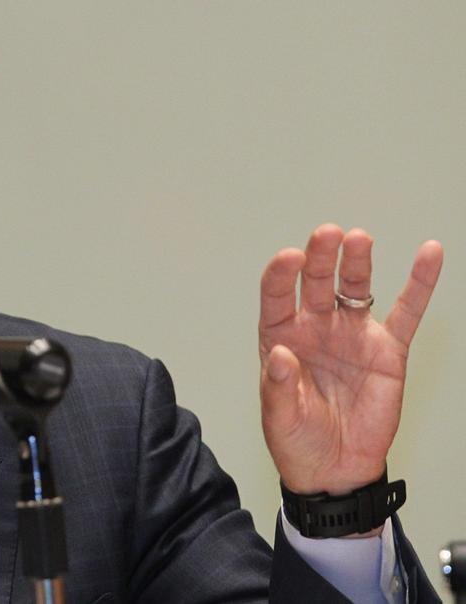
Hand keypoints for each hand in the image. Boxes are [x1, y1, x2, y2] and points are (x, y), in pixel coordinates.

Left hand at [258, 224, 441, 496]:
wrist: (335, 470)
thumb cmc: (298, 440)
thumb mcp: (279, 417)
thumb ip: (277, 386)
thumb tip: (277, 354)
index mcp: (280, 336)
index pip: (276, 295)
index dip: (280, 275)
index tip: (289, 258)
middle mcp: (315, 327)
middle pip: (316, 282)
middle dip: (320, 257)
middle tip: (327, 235)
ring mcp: (352, 334)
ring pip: (354, 287)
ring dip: (356, 262)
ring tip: (358, 239)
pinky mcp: (387, 350)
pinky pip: (406, 312)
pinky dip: (419, 283)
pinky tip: (429, 253)